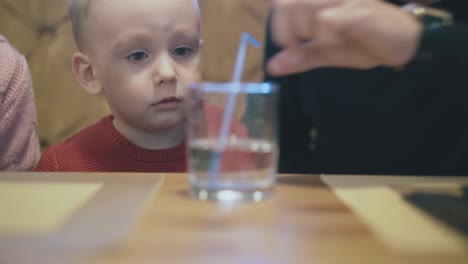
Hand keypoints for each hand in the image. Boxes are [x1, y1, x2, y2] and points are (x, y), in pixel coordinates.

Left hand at [267, 0, 422, 75]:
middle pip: (287, 3)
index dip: (278, 26)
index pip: (280, 2)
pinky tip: (337, 43)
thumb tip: (272, 66)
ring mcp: (344, 0)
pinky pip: (327, 18)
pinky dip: (325, 37)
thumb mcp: (326, 52)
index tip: (292, 45)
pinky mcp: (358, 10)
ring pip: (304, 6)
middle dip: (288, 31)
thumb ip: (300, 56)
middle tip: (304, 46)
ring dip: (308, 33)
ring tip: (325, 43)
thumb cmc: (364, 43)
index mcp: (318, 2)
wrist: (402, 44)